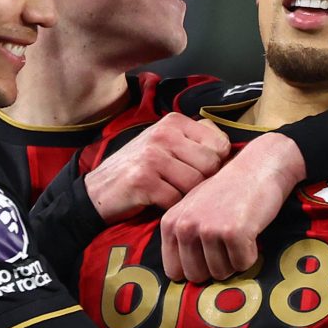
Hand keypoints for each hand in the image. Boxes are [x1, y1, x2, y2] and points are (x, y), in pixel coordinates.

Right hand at [85, 114, 230, 221]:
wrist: (97, 191)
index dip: (215, 164)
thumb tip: (229, 146)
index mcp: (173, 121)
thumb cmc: (139, 169)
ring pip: (195, 184)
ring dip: (185, 196)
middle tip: (181, 185)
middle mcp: (163, 134)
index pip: (220, 144)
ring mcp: (152, 156)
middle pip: (211, 165)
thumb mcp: (165, 142)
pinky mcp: (143, 180)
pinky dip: (169, 206)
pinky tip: (156, 201)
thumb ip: (195, 138)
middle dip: (202, 182)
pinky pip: (176, 200)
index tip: (198, 171)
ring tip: (167, 191)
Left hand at [159, 132, 304, 282]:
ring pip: (221, 273)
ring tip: (238, 232)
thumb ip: (182, 238)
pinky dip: (251, 253)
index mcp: (170, 223)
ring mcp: (208, 229)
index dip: (195, 268)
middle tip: (226, 242)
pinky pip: (243, 264)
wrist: (258, 166)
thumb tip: (181, 276)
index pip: (174, 272)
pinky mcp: (234, 232)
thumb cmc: (228, 191)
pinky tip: (250, 230)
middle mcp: (185, 227)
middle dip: (215, 266)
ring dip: (235, 259)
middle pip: (197, 277)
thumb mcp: (193, 209)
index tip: (208, 253)